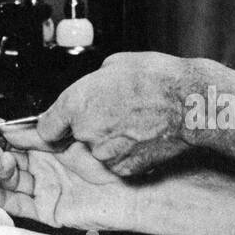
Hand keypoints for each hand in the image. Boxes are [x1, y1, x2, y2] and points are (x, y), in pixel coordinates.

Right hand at [0, 142, 133, 230]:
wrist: (131, 187)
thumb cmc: (107, 157)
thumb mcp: (69, 133)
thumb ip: (39, 131)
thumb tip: (9, 128)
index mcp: (49, 147)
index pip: (15, 141)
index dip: (0, 138)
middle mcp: (45, 168)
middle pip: (9, 163)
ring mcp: (46, 189)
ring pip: (11, 183)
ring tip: (0, 162)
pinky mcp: (49, 211)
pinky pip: (19, 207)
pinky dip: (2, 200)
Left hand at [37, 52, 223, 175]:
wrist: (189, 103)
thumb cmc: (156, 79)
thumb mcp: (113, 65)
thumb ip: (91, 85)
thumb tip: (89, 91)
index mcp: (75, 103)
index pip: (46, 128)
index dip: (54, 126)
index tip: (58, 126)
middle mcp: (85, 131)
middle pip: (75, 137)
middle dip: (89, 128)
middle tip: (113, 113)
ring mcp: (105, 153)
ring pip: (98, 150)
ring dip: (109, 140)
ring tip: (134, 121)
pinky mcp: (125, 168)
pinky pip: (117, 161)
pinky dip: (127, 152)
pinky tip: (142, 134)